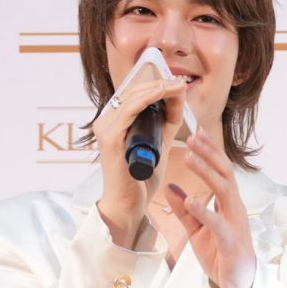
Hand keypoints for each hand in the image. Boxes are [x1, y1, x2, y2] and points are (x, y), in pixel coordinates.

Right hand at [91, 59, 186, 245]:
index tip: (177, 83)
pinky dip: (148, 98)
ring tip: (177, 85)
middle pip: (133, 93)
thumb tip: (177, 103)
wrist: (129, 206)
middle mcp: (106, 123)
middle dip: (159, 84)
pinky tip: (163, 92)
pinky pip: (129, 110)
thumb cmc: (141, 180)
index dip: (155, 86)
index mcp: (114, 124)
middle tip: (180, 81)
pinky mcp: (110, 138)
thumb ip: (164, 125)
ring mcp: (106, 129)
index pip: (134, 96)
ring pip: (132, 97)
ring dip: (157, 88)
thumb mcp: (157, 145)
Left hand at [163, 113, 258, 287]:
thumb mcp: (197, 230)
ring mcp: (235, 225)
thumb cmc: (222, 257)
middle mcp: (235, 210)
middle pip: (225, 175)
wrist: (238, 286)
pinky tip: (190, 200)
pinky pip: (217, 223)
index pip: (221, 173)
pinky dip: (204, 210)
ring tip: (190, 157)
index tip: (197, 133)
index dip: (210, 152)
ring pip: (224, 191)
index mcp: (228, 206)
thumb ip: (186, 210)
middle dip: (209, 154)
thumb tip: (172, 187)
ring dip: (207, 173)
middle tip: (192, 136)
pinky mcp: (231, 243)